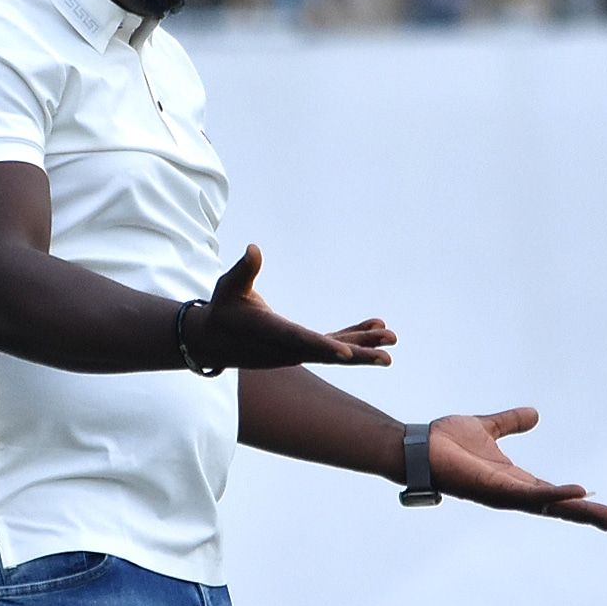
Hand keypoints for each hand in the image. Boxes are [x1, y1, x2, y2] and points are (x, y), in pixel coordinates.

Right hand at [184, 245, 396, 370]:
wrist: (215, 341)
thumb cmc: (223, 309)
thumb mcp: (229, 287)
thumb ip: (243, 270)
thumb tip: (253, 249)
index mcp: (271, 333)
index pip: (301, 341)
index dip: (324, 347)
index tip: (347, 354)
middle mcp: (289, 347)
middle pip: (327, 353)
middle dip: (358, 354)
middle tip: (387, 357)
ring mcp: (297, 350)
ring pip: (335, 350)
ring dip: (363, 345)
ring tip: (391, 339)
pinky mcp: (302, 346)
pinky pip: (332, 343)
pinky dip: (353, 335)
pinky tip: (375, 327)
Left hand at [428, 408, 606, 535]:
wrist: (417, 447)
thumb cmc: (445, 443)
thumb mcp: (488, 428)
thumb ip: (510, 423)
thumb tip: (535, 414)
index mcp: (514, 481)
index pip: (555, 496)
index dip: (581, 504)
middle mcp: (512, 493)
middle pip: (559, 508)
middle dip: (589, 518)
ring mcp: (503, 494)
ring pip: (549, 506)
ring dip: (579, 511)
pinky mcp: (493, 490)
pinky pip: (528, 495)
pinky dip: (553, 494)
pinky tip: (576, 493)